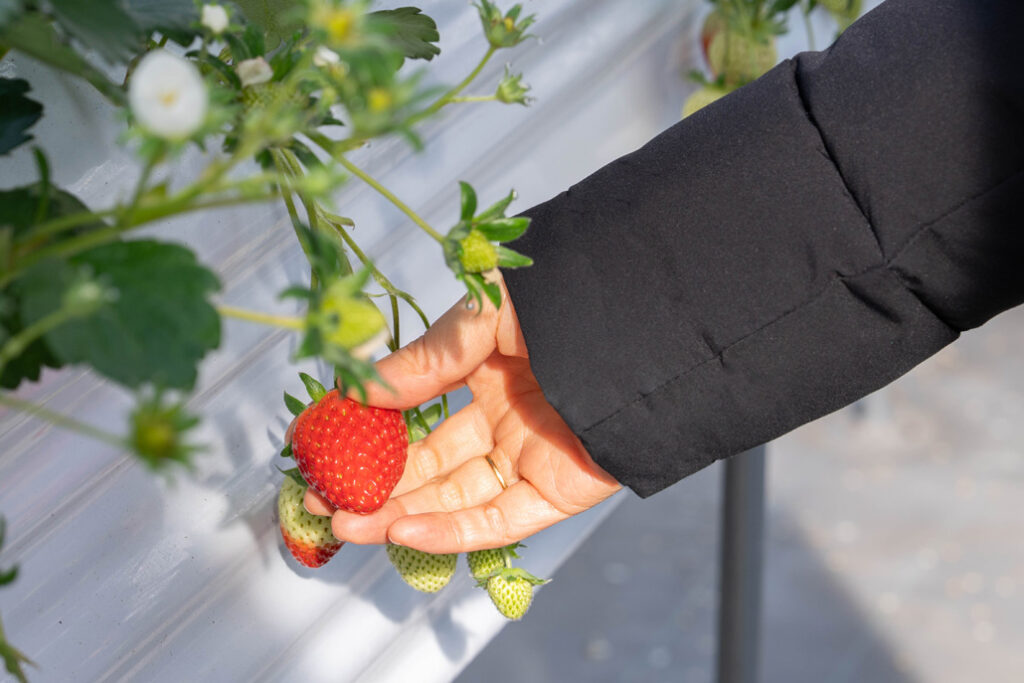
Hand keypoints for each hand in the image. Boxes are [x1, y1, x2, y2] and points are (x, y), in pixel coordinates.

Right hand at [302, 276, 621, 553]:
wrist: (648, 312)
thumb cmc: (571, 296)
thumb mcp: (482, 317)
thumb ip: (424, 360)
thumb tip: (356, 393)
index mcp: (491, 371)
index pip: (418, 411)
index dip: (370, 430)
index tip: (321, 445)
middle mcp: (508, 416)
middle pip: (431, 463)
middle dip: (376, 484)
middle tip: (322, 497)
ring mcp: (533, 455)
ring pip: (457, 498)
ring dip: (398, 514)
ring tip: (343, 524)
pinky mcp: (561, 490)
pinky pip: (500, 520)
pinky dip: (451, 531)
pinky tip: (401, 531)